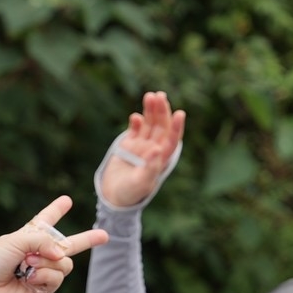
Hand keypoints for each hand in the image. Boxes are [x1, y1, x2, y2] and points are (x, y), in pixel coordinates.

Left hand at [0, 197, 107, 292]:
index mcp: (31, 237)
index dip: (56, 211)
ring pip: (65, 264)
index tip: (66, 200)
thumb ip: (44, 240)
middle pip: (71, 246)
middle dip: (88, 239)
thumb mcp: (17, 239)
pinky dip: (45, 276)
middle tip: (105, 236)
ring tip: (27, 265)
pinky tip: (29, 278)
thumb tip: (63, 255)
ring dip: (47, 262)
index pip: (47, 221)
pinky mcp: (43, 290)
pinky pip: (57, 279)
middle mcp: (40, 254)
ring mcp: (43, 273)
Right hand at [97, 91, 187, 208]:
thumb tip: (157, 149)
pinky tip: (135, 117)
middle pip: (161, 127)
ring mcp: (141, 145)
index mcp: (161, 159)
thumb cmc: (130, 194)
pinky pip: (135, 128)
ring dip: (150, 110)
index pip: (172, 140)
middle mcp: (154, 149)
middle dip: (162, 111)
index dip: (176, 127)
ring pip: (149, 124)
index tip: (180, 114)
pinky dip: (136, 121)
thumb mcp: (140, 184)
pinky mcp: (129, 143)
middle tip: (159, 96)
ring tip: (150, 96)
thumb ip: (149, 168)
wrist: (112, 196)